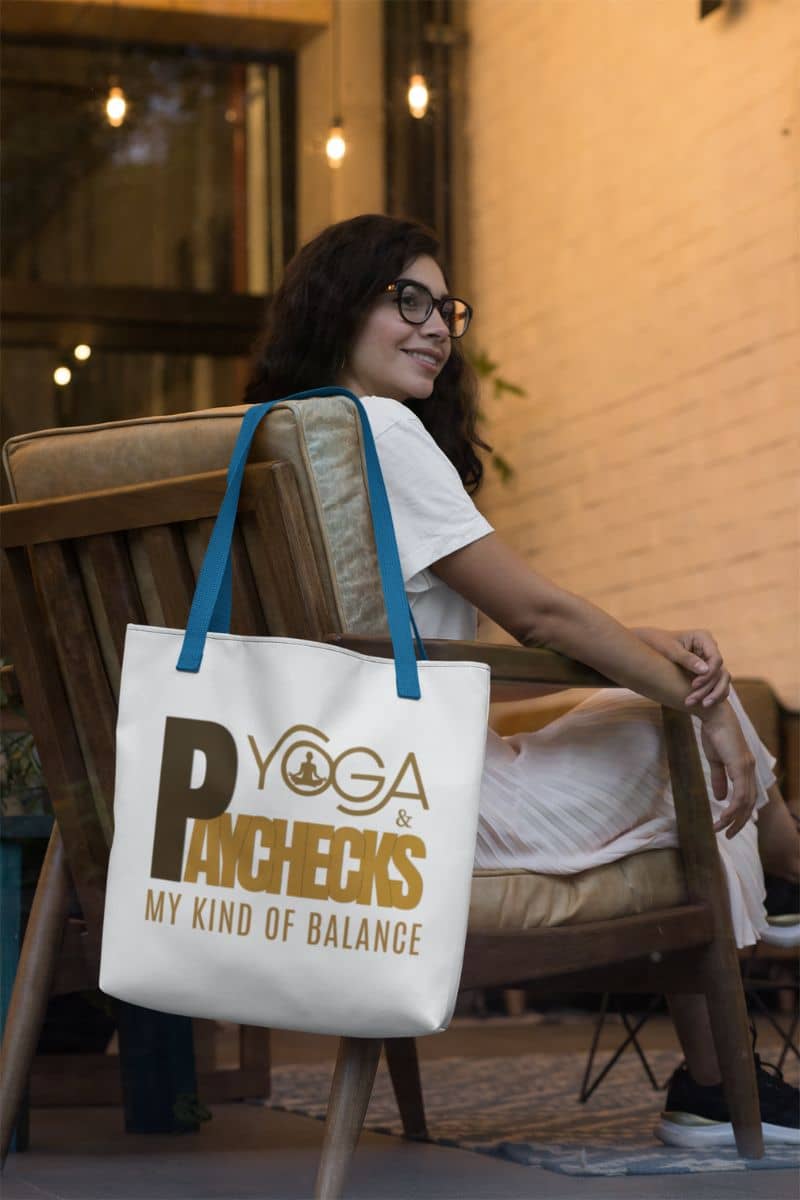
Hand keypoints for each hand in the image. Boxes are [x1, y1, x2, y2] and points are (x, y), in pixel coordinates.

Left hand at [634, 626, 730, 709]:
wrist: (650, 645)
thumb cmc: (659, 643)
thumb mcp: (670, 650)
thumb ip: (686, 659)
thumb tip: (705, 670)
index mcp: (704, 638)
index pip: (716, 659)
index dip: (708, 674)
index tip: (693, 685)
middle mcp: (710, 648)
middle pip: (719, 671)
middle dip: (708, 687)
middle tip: (691, 700)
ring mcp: (710, 660)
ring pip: (721, 679)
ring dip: (712, 694)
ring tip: (700, 705)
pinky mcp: (708, 671)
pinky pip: (717, 684)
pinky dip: (712, 694)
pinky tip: (702, 704)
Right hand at [698, 701, 755, 837]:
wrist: (713, 715)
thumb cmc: (714, 734)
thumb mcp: (715, 760)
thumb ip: (719, 779)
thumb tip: (719, 797)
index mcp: (745, 768)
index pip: (748, 797)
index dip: (740, 814)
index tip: (728, 826)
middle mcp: (750, 770)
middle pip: (749, 804)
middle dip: (738, 822)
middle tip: (727, 835)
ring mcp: (747, 768)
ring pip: (745, 802)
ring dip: (732, 818)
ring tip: (719, 829)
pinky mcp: (740, 766)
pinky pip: (740, 794)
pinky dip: (732, 808)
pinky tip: (723, 816)